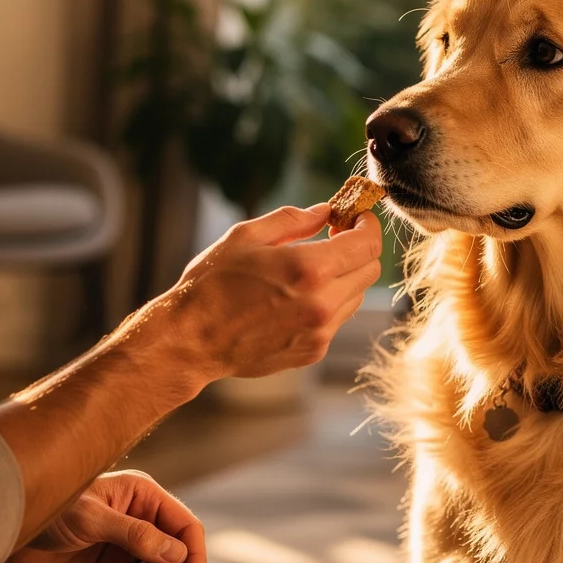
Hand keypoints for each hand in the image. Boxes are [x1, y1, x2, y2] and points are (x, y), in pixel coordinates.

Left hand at [8, 471, 205, 562]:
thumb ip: (136, 536)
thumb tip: (178, 554)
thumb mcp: (92, 520)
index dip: (193, 559)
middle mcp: (141, 518)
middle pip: (174, 558)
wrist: (7, 526)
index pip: (184, 527)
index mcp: (143, 496)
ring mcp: (126, 543)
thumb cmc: (48, 509)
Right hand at [143, 203, 382, 388]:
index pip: (368, 244)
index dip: (367, 225)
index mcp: (310, 269)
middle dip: (358, 249)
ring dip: (344, 276)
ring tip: (309, 269)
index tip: (355, 217)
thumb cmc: (212, 284)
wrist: (191, 340)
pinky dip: (328, 302)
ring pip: (356, 295)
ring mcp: (320, 332)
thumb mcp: (246, 237)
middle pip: (370, 270)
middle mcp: (323, 304)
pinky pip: (337, 319)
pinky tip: (296, 296)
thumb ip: (293, 220)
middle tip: (333, 237)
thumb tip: (325, 211)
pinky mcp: (313, 350)